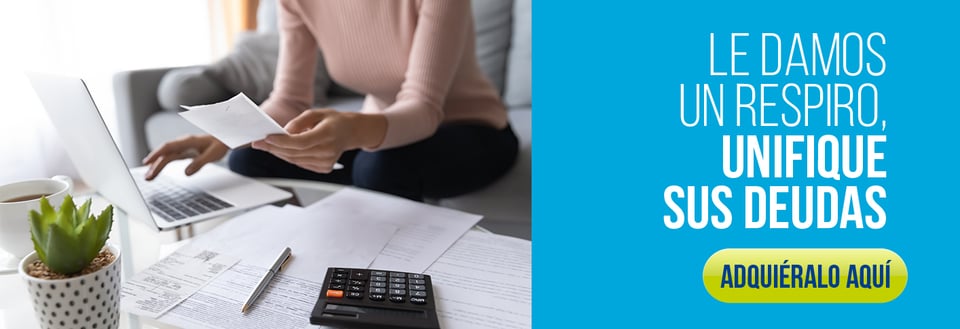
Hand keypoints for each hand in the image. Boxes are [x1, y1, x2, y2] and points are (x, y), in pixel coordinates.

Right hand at [142, 134, 228, 179]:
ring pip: (166, 156)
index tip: (148, 162)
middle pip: (165, 153)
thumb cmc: (219, 145)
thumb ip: (199, 163)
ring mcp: (182, 147)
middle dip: (154, 164)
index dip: (157, 154)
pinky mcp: (183, 152)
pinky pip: (170, 157)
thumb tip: (186, 173)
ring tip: (148, 177)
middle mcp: (182, 143)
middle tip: (147, 176)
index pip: (168, 147)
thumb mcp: (212, 155)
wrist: (223, 139)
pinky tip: (155, 170)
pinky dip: (161, 164)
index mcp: (188, 141)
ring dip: (156, 165)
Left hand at [251, 109, 385, 172]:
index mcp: (328, 134)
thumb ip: (300, 121)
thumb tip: (284, 132)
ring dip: (279, 153)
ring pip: (295, 160)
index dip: (282, 141)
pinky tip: (281, 150)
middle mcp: (328, 150)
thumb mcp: (318, 112)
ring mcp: (327, 162)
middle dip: (274, 148)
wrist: (351, 133)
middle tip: (258, 143)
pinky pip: (301, 163)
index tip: (266, 138)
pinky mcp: (324, 168)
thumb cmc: (333, 120)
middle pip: (295, 153)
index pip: (301, 142)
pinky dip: (289, 157)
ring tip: (266, 146)